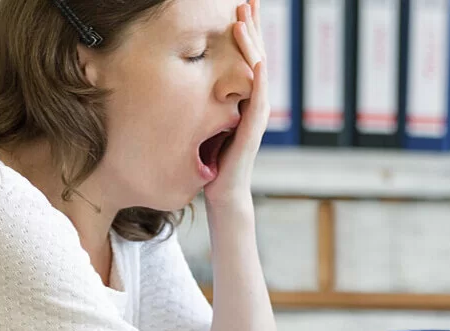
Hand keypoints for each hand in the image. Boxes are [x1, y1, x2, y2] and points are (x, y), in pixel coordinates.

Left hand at [203, 0, 267, 213]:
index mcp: (246, 97)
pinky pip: (259, 97)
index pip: (248, 56)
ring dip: (253, 43)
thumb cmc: (214, 161)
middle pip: (257, 54)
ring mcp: (257, 114)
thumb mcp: (209, 121)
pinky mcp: (254, 128)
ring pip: (259, 69)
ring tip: (243, 18)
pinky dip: (259, 76)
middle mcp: (256, 101)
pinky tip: (257, 58)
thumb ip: (209, 102)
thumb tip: (190, 81)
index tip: (241, 6)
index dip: (246, 31)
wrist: (223, 193)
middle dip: (253, 26)